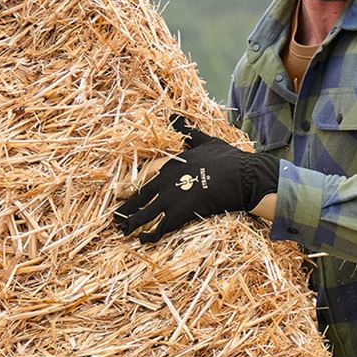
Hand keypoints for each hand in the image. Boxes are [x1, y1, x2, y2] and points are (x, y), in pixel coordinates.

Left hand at [113, 117, 279, 242]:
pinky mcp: (180, 214)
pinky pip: (160, 227)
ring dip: (131, 223)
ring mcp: (171, 198)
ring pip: (144, 214)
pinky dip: (150, 235)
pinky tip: (143, 240)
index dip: (132, 189)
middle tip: (115, 218)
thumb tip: (174, 116)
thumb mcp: (204, 140)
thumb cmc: (226, 158)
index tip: (123, 195)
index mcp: (170, 166)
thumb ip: (187, 132)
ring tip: (122, 231)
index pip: (145, 179)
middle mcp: (165, 182)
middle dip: (126, 208)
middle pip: (139, 198)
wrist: (241, 175)